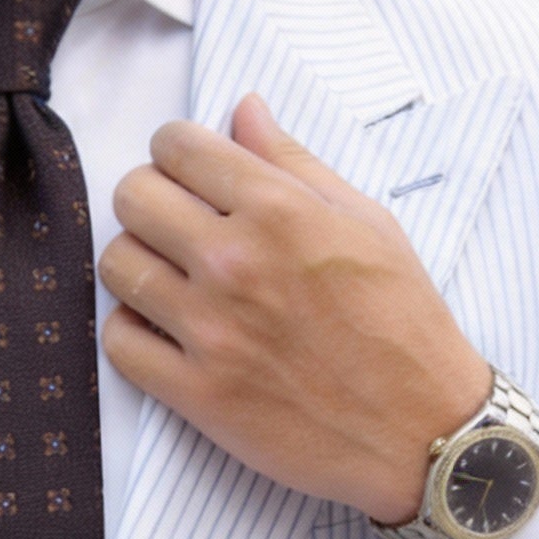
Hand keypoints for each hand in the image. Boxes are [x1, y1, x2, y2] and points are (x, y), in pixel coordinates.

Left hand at [99, 93, 492, 530]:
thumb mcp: (366, 222)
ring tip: (173, 279)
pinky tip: (166, 331)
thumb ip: (294, 163)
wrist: (420, 430)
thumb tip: (243, 109)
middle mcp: (235, 263)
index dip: (176, 153)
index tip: (191, 175)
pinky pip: (119, 342)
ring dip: (138, 264)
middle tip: (178, 225)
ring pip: (118, 265)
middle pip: (132, 197)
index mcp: (279, 210)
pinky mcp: (197, 393)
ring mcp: (210, 331)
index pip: (175, 146)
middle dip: (150, 201)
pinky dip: (133, 332)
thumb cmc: (402, 322)